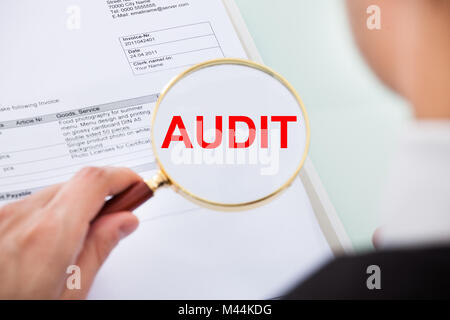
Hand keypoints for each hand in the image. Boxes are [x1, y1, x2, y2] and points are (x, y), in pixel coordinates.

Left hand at [0, 167, 140, 298]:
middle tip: (115, 217)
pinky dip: (51, 215)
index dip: (121, 176)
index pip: (93, 181)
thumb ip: (98, 249)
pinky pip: (32, 205)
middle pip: (75, 185)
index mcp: (48, 237)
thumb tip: (124, 221)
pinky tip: (49, 243)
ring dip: (75, 206)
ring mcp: (3, 217)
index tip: (136, 185)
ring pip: (53, 194)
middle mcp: (22, 218)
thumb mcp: (70, 294)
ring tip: (77, 240)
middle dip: (101, 195)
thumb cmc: (18, 308)